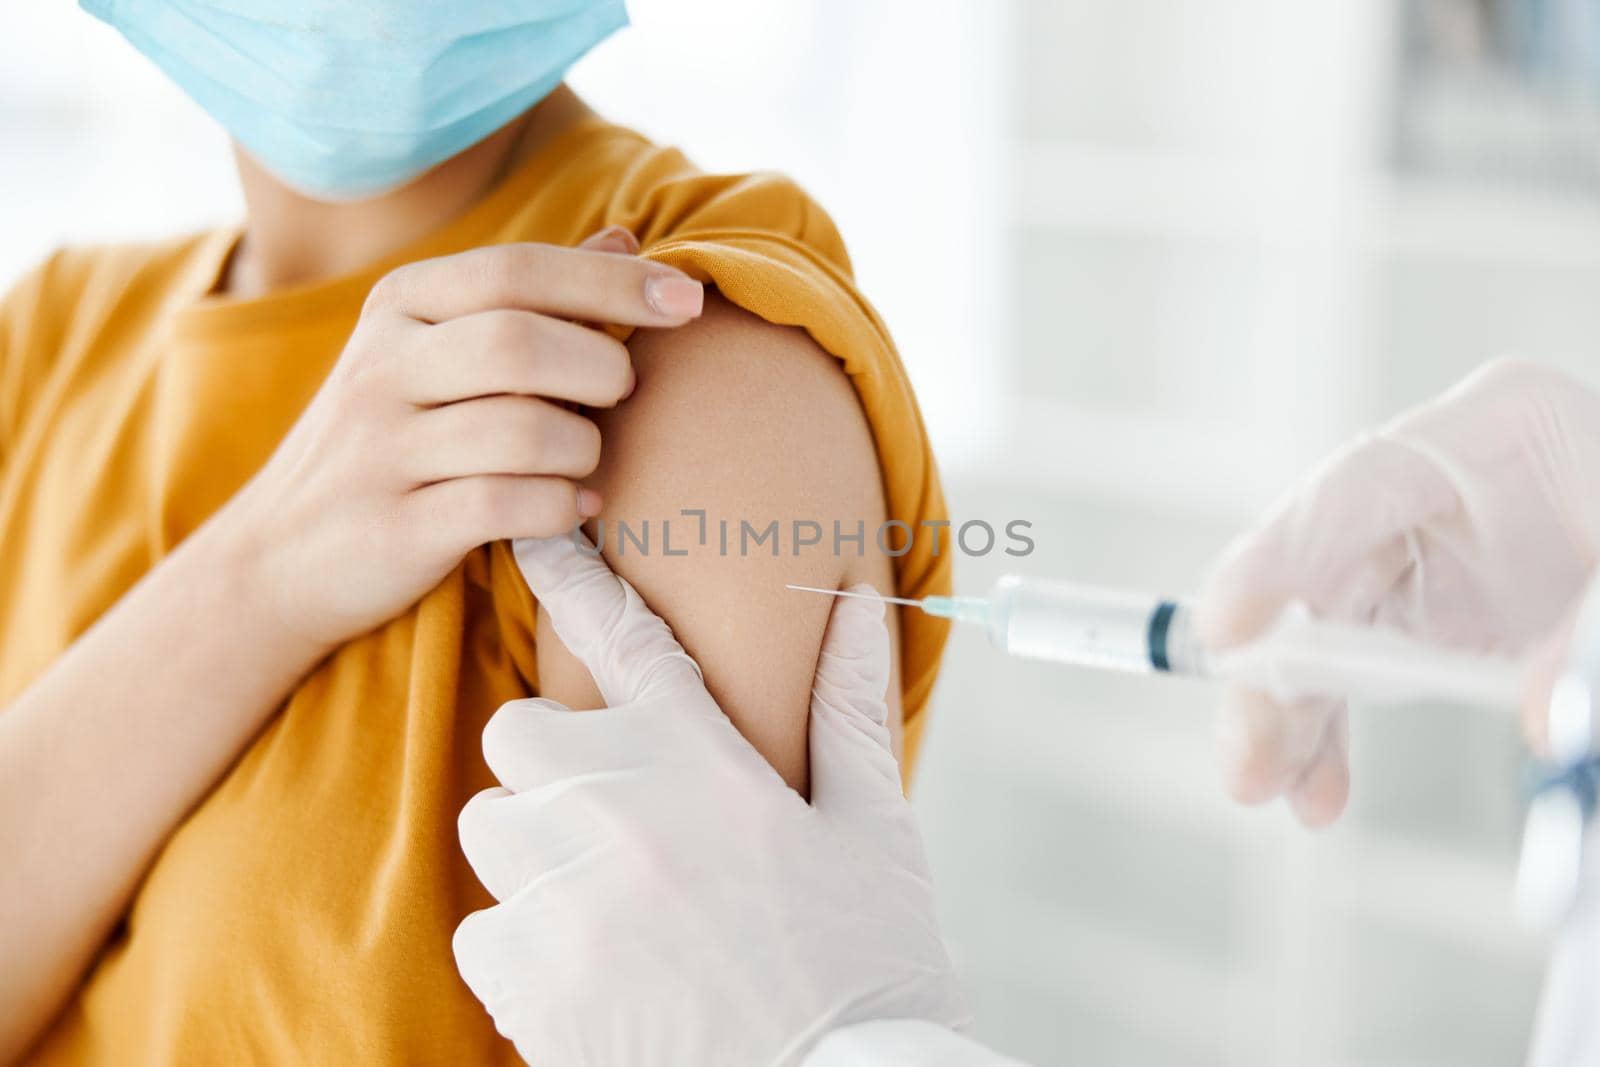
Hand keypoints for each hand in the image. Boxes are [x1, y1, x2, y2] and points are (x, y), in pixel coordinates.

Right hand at [220, 227, 704, 651]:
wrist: (278, 555)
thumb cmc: (389, 439)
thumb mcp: (435, 350)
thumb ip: (528, 297)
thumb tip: (626, 238)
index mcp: (401, 305)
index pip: (519, 269)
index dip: (614, 283)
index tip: (687, 301)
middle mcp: (382, 366)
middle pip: (521, 342)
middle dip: (600, 370)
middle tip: (621, 396)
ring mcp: (382, 450)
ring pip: (525, 430)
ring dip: (585, 448)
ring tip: (587, 460)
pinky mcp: (396, 529)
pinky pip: (508, 506)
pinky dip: (562, 506)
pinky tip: (573, 506)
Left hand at [453, 534, 967, 1066]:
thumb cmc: (869, 962)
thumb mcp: (877, 826)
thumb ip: (847, 706)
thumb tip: (855, 601)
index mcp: (708, 764)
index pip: (624, 637)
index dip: (572, 574)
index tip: (532, 535)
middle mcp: (625, 817)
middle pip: (518, 734)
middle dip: (553, 762)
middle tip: (614, 811)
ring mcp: (571, 904)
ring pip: (490, 829)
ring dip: (533, 852)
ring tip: (606, 898)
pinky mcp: (534, 990)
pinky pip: (481, 934)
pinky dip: (522, 950)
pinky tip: (593, 972)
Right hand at [1197, 359, 1599, 825]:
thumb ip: (1591, 631)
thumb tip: (1543, 717)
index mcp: (1500, 429)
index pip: (1357, 486)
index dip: (1279, 557)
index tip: (1226, 626)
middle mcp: (1442, 489)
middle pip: (1322, 572)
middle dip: (1275, 668)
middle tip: (1248, 752)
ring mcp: (1434, 553)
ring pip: (1325, 633)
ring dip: (1292, 714)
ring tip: (1268, 783)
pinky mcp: (1440, 613)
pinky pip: (1365, 673)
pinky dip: (1339, 731)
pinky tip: (1320, 783)